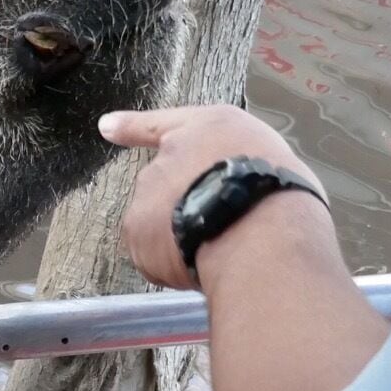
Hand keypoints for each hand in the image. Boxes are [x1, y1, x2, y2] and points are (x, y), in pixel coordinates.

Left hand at [100, 106, 328, 292]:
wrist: (260, 227)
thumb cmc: (283, 195)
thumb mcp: (273, 165)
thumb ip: (244, 171)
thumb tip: (237, 195)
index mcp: (211, 127)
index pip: (166, 123)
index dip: (135, 126)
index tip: (107, 127)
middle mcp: (172, 152)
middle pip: (167, 184)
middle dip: (183, 208)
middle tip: (221, 230)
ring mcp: (150, 189)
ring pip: (158, 221)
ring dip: (177, 237)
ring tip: (216, 250)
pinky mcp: (137, 227)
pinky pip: (151, 254)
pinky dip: (168, 266)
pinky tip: (197, 268)